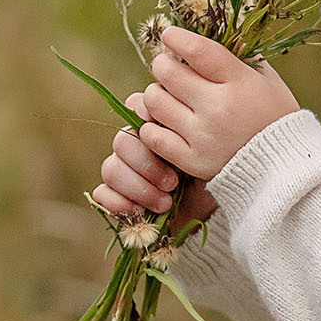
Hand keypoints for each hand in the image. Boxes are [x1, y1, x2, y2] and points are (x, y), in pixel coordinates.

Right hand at [91, 109, 210, 231]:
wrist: (217, 211)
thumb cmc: (215, 175)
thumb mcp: (208, 149)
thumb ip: (187, 128)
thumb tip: (167, 109)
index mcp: (157, 125)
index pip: (134, 108)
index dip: (148, 122)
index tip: (172, 139)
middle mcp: (136, 145)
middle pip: (121, 142)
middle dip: (147, 165)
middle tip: (173, 183)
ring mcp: (125, 171)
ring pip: (111, 169)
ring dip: (138, 188)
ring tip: (166, 203)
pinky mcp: (119, 197)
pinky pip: (102, 194)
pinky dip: (119, 203)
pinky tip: (141, 212)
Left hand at [134, 24, 299, 184]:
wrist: (286, 168)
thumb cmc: (276, 117)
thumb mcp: (268, 80)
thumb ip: (241, 56)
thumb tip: (213, 33)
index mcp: (240, 83)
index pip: (197, 51)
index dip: (176, 38)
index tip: (169, 35)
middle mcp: (219, 108)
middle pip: (167, 73)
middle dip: (163, 64)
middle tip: (170, 68)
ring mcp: (203, 136)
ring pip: (153, 101)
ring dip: (156, 94)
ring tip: (169, 97)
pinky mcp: (192, 160)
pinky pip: (152, 135)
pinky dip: (153, 125)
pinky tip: (166, 122)